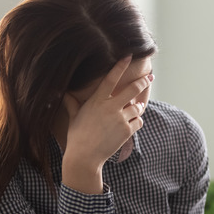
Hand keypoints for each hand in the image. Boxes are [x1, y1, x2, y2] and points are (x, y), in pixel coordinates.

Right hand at [61, 55, 151, 192]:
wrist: (84, 157)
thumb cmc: (77, 136)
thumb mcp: (74, 117)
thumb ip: (72, 103)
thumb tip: (64, 93)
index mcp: (97, 101)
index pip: (111, 78)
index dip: (120, 66)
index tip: (129, 56)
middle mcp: (110, 107)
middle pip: (133, 89)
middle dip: (143, 82)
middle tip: (150, 77)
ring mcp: (120, 119)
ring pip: (137, 107)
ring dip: (139, 106)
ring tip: (138, 106)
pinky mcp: (126, 131)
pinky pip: (138, 122)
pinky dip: (137, 121)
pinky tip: (133, 122)